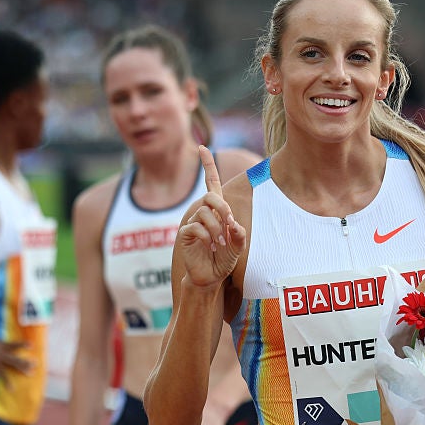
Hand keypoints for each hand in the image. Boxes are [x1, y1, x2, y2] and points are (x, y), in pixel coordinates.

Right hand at [178, 145, 245, 289]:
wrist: (210, 278)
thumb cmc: (224, 260)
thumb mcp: (238, 247)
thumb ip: (239, 235)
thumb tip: (234, 225)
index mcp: (217, 211)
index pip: (212, 183)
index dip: (207, 165)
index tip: (202, 147)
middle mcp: (203, 213)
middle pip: (209, 195)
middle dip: (222, 207)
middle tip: (229, 223)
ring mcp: (193, 222)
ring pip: (204, 213)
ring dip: (216, 228)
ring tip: (220, 243)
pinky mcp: (184, 234)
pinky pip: (195, 227)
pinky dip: (207, 236)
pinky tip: (210, 246)